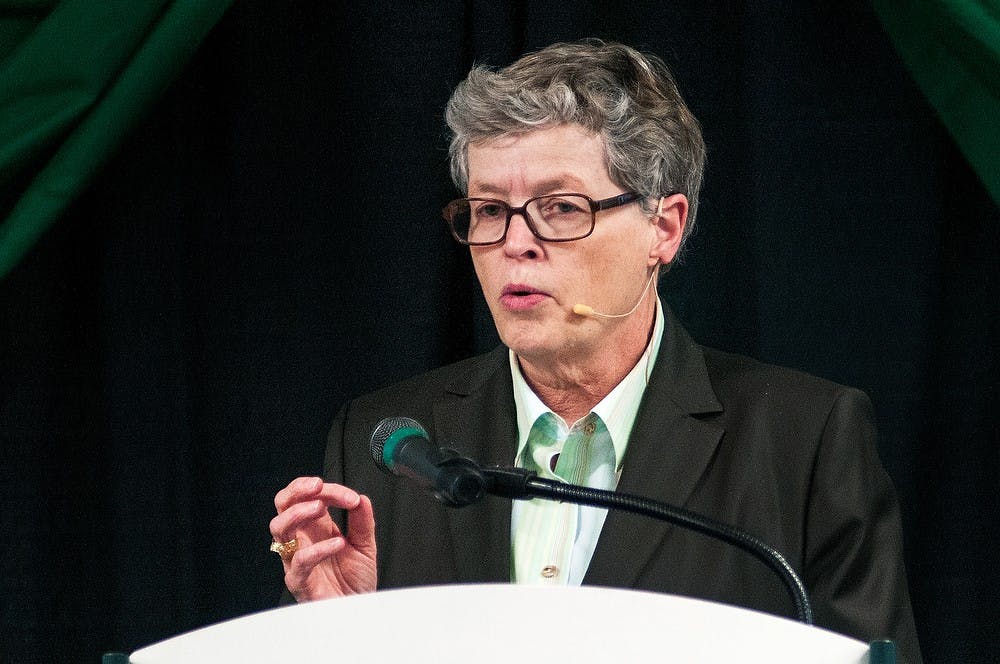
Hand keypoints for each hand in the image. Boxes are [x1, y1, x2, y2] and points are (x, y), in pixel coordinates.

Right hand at [270, 477, 376, 600]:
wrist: (357, 612)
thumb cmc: (355, 582)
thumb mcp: (365, 546)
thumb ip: (363, 522)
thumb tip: (362, 498)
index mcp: (316, 526)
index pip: (309, 496)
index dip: (328, 490)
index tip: (351, 498)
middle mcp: (303, 539)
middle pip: (283, 504)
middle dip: (297, 489)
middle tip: (318, 485)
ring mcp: (296, 559)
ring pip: (279, 529)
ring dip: (297, 512)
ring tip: (321, 509)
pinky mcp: (299, 580)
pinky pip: (299, 561)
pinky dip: (318, 549)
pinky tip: (338, 544)